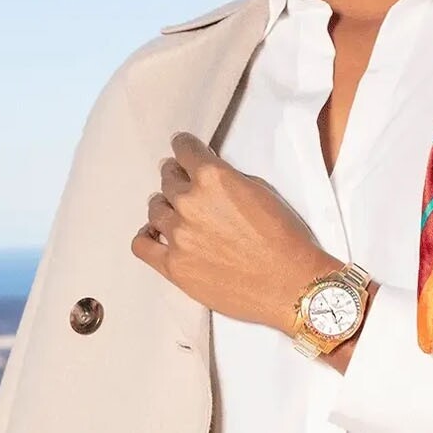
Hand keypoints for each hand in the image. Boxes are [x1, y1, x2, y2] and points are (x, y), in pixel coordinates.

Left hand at [131, 132, 342, 331]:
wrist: (290, 285)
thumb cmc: (285, 238)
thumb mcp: (261, 191)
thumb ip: (228, 180)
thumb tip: (208, 179)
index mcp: (213, 178)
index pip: (184, 149)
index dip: (184, 148)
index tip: (183, 150)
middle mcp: (190, 202)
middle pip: (168, 179)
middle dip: (177, 178)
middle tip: (185, 186)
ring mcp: (178, 235)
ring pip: (155, 209)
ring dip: (166, 207)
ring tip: (177, 215)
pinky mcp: (173, 265)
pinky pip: (141, 245)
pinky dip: (147, 236)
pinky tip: (157, 235)